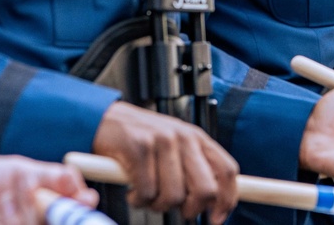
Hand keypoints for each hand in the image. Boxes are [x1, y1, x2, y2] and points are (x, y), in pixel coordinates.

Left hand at [0, 155, 97, 224]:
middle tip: (49, 198)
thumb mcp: (18, 169)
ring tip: (11, 194)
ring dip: (31, 208)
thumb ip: (50, 176)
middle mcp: (40, 218)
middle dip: (62, 208)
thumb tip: (78, 182)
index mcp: (49, 197)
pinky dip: (17, 217)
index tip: (84, 198)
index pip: (78, 204)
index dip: (84, 204)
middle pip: (67, 220)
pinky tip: (4, 205)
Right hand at [93, 101, 237, 223]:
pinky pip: (147, 193)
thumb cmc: (141, 138)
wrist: (105, 119)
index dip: (227, 199)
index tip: (217, 219)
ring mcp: (163, 142)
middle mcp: (184, 137)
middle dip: (192, 210)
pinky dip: (138, 200)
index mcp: (197, 138)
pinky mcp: (139, 149)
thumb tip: (212, 201)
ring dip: (158, 206)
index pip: (227, 170)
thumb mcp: (175, 146)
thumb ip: (194, 167)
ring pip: (174, 197)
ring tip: (147, 195)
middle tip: (177, 211)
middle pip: (206, 189)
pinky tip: (132, 191)